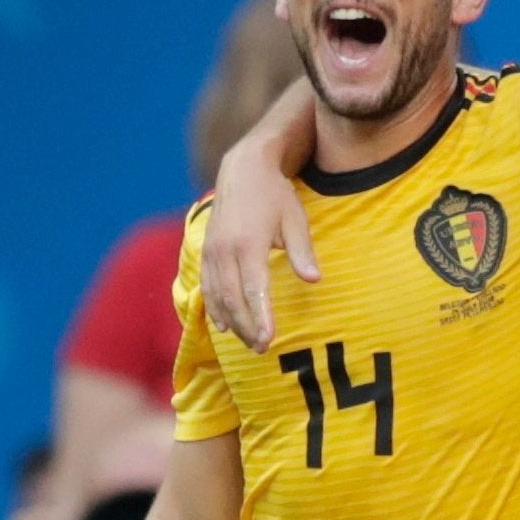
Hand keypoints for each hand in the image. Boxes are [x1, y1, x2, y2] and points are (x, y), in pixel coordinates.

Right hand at [200, 142, 317, 354]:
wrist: (243, 170)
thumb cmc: (276, 196)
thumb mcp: (296, 220)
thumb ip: (302, 252)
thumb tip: (314, 280)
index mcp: (248, 244)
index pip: (254, 289)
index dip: (260, 317)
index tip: (269, 339)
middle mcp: (224, 251)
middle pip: (233, 299)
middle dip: (247, 327)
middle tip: (263, 349)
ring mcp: (212, 252)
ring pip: (218, 297)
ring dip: (233, 323)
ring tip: (250, 343)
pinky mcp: (206, 252)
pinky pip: (207, 287)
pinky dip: (215, 308)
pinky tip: (225, 326)